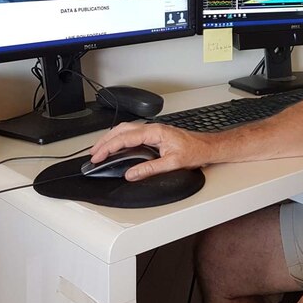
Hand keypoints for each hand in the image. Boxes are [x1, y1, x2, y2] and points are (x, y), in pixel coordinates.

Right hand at [89, 122, 208, 180]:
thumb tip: (131, 174)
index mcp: (155, 132)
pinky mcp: (155, 135)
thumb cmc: (195, 151)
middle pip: (121, 130)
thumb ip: (150, 168)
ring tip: (100, 150)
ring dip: (111, 139)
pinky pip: (133, 134)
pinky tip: (117, 147)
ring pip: (125, 130)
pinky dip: (120, 140)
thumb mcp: (172, 163)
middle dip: (105, 141)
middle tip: (93, 154)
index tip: (98, 156)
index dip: (109, 147)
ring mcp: (153, 131)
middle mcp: (153, 128)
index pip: (125, 138)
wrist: (208, 147)